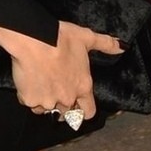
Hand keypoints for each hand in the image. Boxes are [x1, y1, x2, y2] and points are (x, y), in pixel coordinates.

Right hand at [0, 18, 122, 121]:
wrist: (34, 41)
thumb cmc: (60, 38)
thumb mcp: (87, 38)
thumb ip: (106, 44)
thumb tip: (122, 47)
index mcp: (83, 87)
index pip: (88, 112)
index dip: (84, 109)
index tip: (79, 105)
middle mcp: (67, 98)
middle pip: (67, 112)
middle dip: (63, 103)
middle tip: (57, 88)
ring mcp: (48, 102)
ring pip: (47, 109)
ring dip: (46, 101)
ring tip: (42, 84)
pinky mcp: (30, 100)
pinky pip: (30, 103)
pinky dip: (29, 96)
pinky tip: (29, 82)